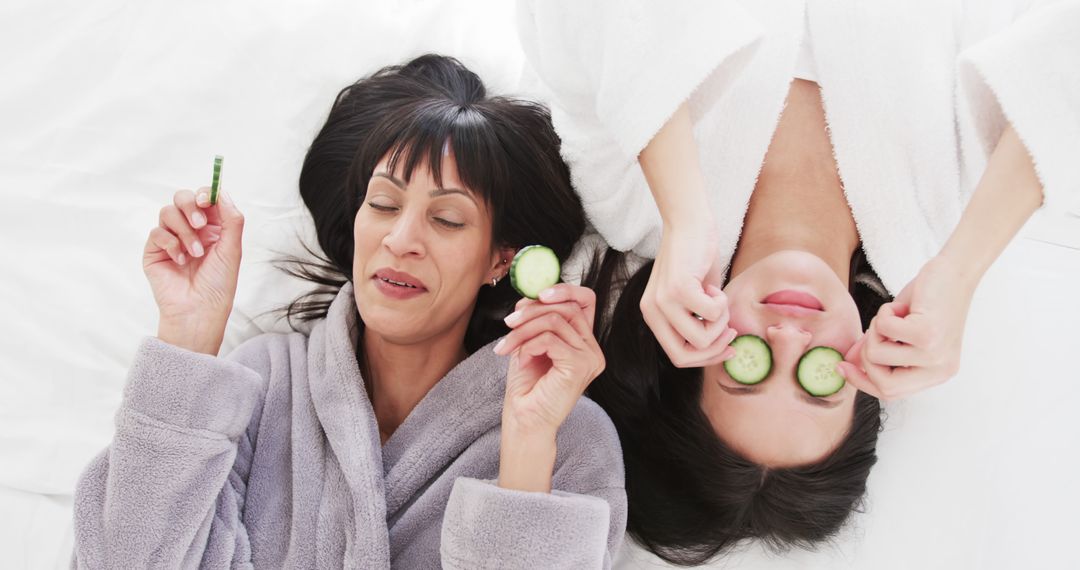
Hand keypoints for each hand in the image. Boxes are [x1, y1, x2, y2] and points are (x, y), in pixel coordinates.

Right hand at [144, 187, 244, 353]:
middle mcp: (191, 230)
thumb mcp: (232, 249)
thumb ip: (231, 219)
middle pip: (182, 198)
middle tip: (200, 224)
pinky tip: (180, 261)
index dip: (205, 194)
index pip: (205, 198)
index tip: (207, 201)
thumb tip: (221, 192)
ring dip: (184, 231)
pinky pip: (157, 232)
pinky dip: (171, 244)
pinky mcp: (155, 250)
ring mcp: (171, 239)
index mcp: (213, 228)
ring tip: (195, 254)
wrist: (199, 310)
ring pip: (168, 212)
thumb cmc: (218, 284)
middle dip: (190, 206)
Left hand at [493, 284, 605, 434]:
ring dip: (523, 330)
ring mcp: (590, 358)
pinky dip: (528, 346)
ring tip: (506, 346)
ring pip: (555, 321)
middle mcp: (592, 349)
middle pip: (567, 307)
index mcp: (584, 341)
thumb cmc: (528, 386)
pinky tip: (520, 361)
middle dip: (532, 311)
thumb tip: (529, 295)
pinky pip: (549, 339)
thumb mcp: (529, 342)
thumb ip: (536, 319)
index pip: (586, 300)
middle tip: (508, 323)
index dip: (564, 289)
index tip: (538, 294)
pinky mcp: (580, 366)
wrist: (525, 420)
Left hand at [640, 226, 736, 367]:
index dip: (706, 359)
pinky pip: (712, 314)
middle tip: (729, 329)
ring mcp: (664, 301)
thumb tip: (722, 348)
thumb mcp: (693, 297)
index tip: (727, 348)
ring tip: (718, 298)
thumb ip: (700, 323)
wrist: (689, 222)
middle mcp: (652, 312)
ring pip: (701, 339)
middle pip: (685, 357)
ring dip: (720, 322)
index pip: (677, 357)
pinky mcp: (679, 288)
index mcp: (652, 317)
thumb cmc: (695, 257)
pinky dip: (721, 302)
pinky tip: (713, 285)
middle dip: (714, 349)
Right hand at [838, 256, 976, 400]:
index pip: (892, 393)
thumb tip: (849, 362)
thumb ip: (878, 349)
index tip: (843, 367)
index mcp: (936, 374)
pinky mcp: (927, 335)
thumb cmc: (930, 299)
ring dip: (876, 328)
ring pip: (876, 355)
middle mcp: (939, 370)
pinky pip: (883, 331)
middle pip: (885, 386)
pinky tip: (901, 306)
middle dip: (867, 357)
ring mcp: (934, 355)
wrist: (955, 272)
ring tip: (893, 314)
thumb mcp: (901, 330)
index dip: (863, 382)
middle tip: (876, 331)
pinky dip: (884, 313)